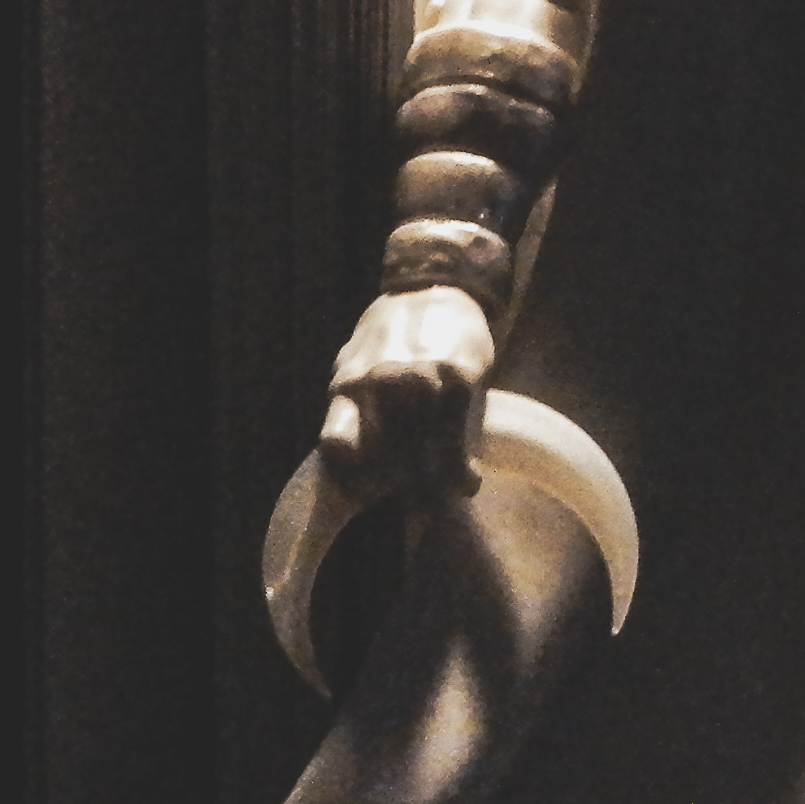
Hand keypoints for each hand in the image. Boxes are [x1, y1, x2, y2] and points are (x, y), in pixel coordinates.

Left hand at [317, 285, 495, 502]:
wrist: (434, 290)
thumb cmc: (391, 339)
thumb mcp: (359, 369)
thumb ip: (356, 412)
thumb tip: (353, 470)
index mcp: (347, 387)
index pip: (337, 445)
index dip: (351, 479)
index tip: (369, 496)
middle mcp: (378, 385)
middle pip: (385, 463)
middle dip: (402, 494)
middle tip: (416, 514)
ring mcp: (419, 382)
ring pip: (424, 461)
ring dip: (436, 491)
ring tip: (444, 501)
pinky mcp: (457, 379)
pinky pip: (458, 443)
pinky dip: (462, 473)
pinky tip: (467, 482)